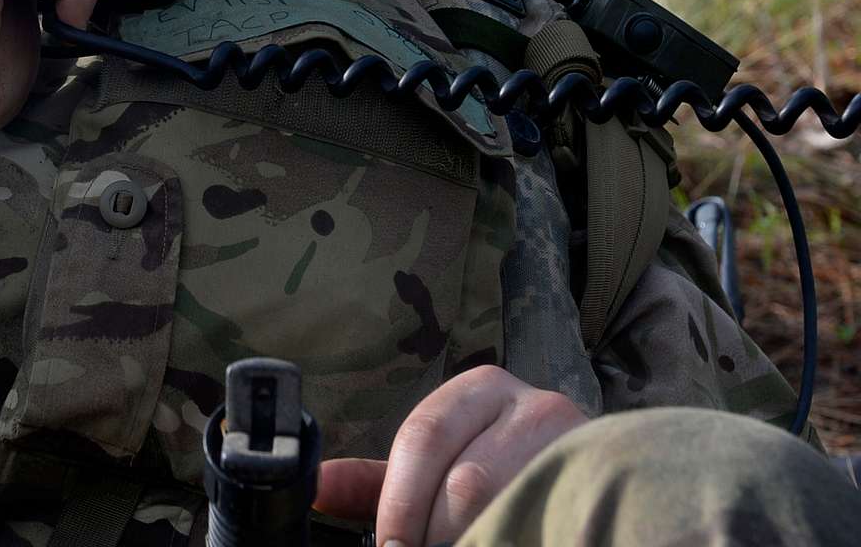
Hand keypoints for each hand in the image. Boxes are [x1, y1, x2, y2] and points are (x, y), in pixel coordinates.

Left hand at [312, 366, 586, 545]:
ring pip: (509, 505)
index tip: (389, 545)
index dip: (400, 502)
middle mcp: (535, 404)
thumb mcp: (439, 466)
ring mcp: (579, 444)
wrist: (594, 476)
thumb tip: (314, 486)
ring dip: (475, 537)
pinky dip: (516, 536)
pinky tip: (504, 542)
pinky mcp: (604, 480)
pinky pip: (549, 517)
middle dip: (435, 531)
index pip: (424, 437)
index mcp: (481, 387)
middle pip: (467, 480)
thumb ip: (380, 480)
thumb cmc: (498, 468)